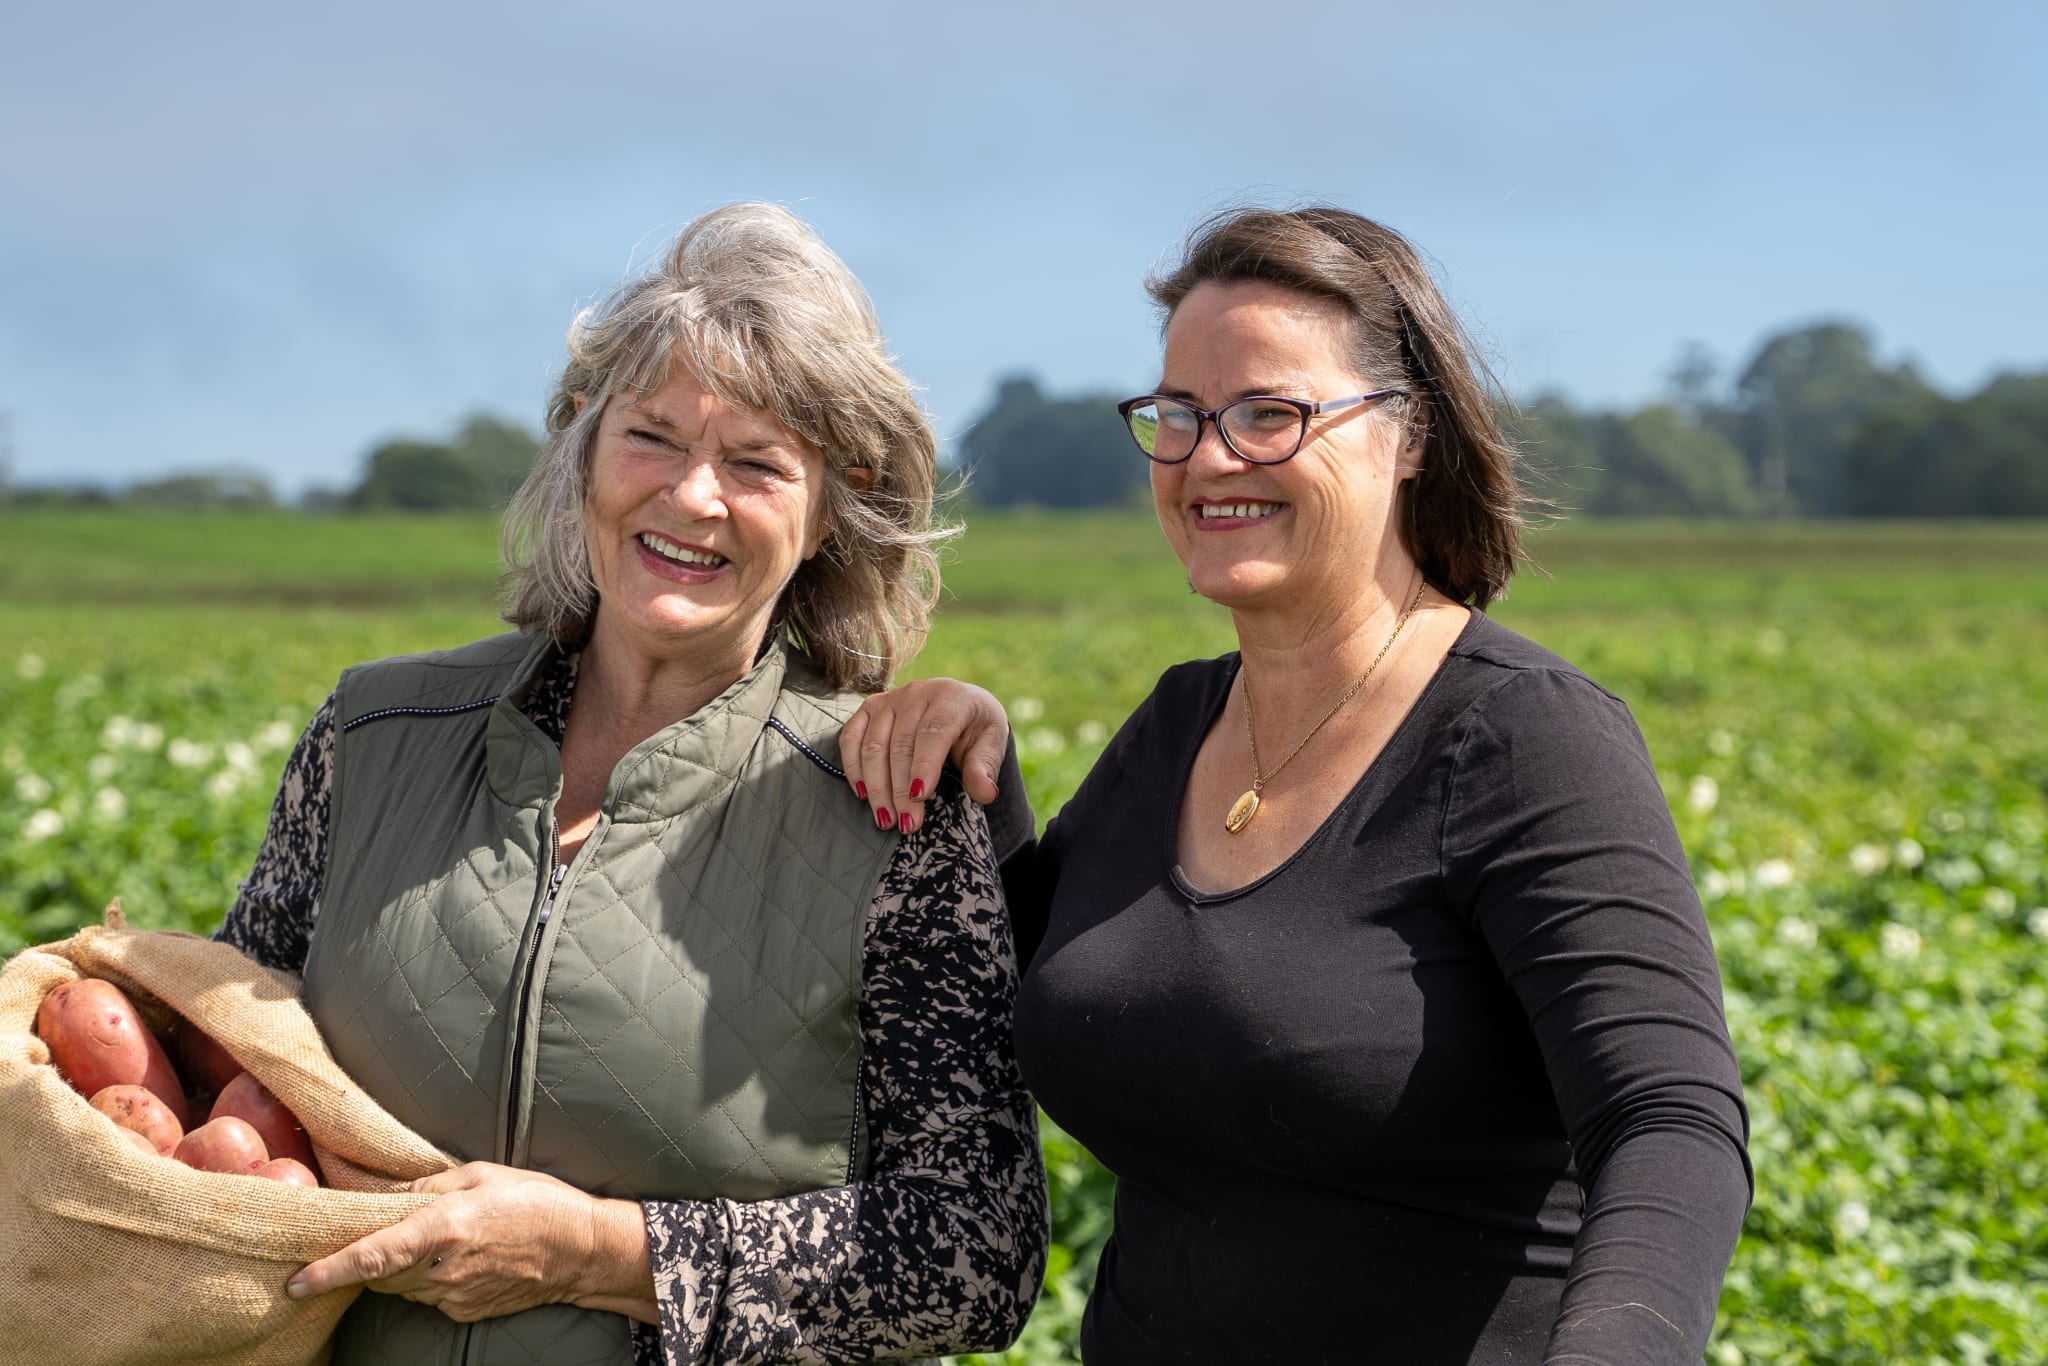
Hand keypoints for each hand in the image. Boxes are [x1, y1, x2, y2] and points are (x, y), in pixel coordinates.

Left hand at [287, 1162, 651, 1323]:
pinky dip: (429, 1278)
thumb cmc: (537, 1201)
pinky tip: (460, 1257)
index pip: (373, 1256)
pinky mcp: (465, 1311)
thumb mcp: (482, 1174)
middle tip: (376, 1231)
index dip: (329, 1271)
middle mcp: (442, 1270)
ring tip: (435, 1238)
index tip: (295, 1282)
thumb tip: (387, 1194)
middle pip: (379, 1274)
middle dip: (369, 1257)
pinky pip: (429, 1296)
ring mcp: (453, 1297)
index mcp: (444, 1228)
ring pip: (402, 1287)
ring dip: (402, 1266)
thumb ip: (429, 1185)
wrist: (582, 1250)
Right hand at [839, 678, 1008, 834]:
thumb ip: (985, 768)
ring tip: (886, 819)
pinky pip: (851, 739)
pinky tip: (862, 795)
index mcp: (951, 697)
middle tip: (907, 824)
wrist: (958, 704)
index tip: (919, 797)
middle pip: (901, 744)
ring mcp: (888, 700)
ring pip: (874, 746)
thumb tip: (986, 794)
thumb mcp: (991, 743)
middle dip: (901, 788)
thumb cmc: (975, 727)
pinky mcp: (869, 709)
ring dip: (877, 786)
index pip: (934, 732)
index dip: (924, 765)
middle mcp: (916, 693)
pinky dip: (853, 768)